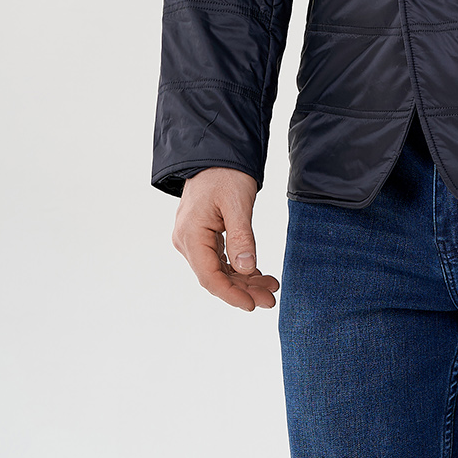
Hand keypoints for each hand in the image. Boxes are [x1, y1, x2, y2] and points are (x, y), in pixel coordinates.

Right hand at [171, 168, 278, 310]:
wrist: (216, 152)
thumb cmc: (225, 173)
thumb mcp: (237, 203)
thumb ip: (241, 237)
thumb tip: (246, 269)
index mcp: (190, 235)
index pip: (210, 277)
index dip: (232, 294)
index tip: (253, 305)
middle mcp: (187, 241)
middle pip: (215, 277)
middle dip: (244, 290)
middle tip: (271, 298)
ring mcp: (193, 239)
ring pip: (219, 270)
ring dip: (244, 281)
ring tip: (270, 287)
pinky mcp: (203, 236)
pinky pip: (220, 259)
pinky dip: (239, 268)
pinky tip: (258, 274)